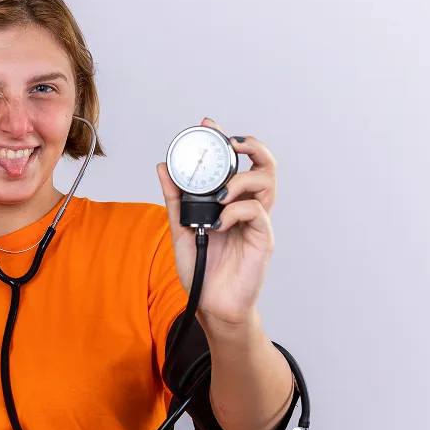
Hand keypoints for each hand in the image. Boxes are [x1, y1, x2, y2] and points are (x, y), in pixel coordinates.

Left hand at [156, 117, 277, 327]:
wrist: (211, 305)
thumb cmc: (202, 270)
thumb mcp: (181, 229)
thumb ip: (175, 200)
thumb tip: (162, 168)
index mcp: (231, 202)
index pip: (237, 162)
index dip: (227, 139)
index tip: (207, 124)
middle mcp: (247, 207)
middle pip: (264, 165)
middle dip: (250, 146)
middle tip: (231, 143)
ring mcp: (258, 222)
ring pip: (267, 182)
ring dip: (242, 179)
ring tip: (220, 193)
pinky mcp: (262, 239)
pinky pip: (257, 212)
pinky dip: (236, 210)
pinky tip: (219, 222)